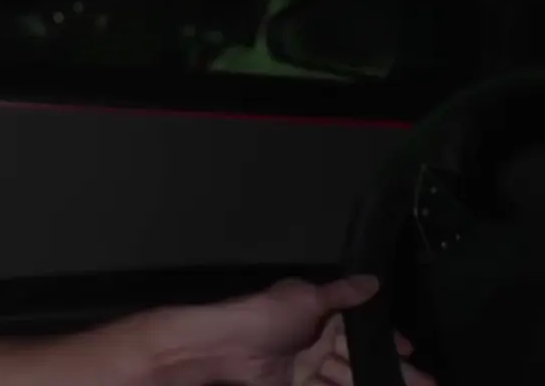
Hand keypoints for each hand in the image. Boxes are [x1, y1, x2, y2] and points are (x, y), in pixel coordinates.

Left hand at [214, 276, 433, 385]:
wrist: (227, 346)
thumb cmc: (269, 315)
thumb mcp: (308, 297)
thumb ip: (342, 294)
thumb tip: (374, 279)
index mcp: (319, 314)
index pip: (359, 327)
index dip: (385, 339)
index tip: (411, 351)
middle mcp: (317, 340)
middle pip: (359, 356)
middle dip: (391, 369)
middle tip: (426, 384)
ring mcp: (308, 366)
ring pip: (349, 377)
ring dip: (376, 383)